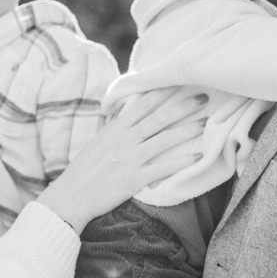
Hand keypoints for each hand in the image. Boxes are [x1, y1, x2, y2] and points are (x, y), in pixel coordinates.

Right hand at [38, 88, 206, 231]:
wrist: (71, 196)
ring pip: (164, 139)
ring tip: (205, 123)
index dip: (162, 92)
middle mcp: (124, 140)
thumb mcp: (99, 142)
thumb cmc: (84, 170)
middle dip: (182, 106)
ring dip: (187, 130)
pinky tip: (198, 156)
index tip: (179, 82)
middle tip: (203, 97)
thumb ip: (116, 127)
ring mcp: (130, 159)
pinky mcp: (134, 179)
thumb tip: (128, 111)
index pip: (142, 104)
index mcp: (115, 129)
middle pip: (158, 118)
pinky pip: (163, 168)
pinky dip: (182, 161)